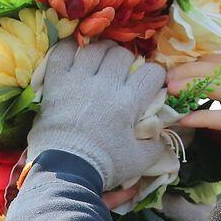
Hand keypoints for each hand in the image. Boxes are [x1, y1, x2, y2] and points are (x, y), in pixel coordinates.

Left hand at [30, 41, 168, 189]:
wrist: (64, 171)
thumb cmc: (103, 166)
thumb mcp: (138, 161)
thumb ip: (155, 147)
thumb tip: (164, 139)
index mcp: (128, 101)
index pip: (151, 73)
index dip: (155, 75)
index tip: (151, 83)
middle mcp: (105, 84)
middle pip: (122, 55)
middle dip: (127, 61)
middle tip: (123, 73)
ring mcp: (79, 80)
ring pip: (96, 49)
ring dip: (102, 53)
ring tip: (101, 62)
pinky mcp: (56, 82)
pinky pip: (62, 52)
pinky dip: (70, 49)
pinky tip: (75, 54)